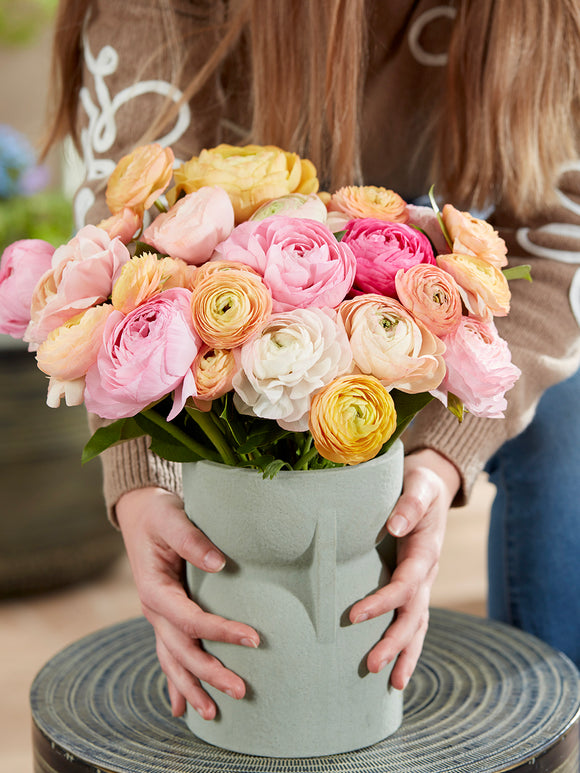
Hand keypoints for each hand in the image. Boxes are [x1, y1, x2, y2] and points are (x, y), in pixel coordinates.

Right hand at [116, 487, 259, 719]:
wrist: (141, 515)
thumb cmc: (160, 515)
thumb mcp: (172, 518)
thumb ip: (192, 539)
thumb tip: (219, 563)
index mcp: (154, 589)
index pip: (190, 619)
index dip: (220, 631)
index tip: (253, 638)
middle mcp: (153, 609)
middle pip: (182, 650)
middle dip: (210, 674)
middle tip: (242, 690)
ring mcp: (157, 617)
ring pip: (172, 661)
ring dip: (191, 688)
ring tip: (212, 715)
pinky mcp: (164, 618)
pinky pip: (168, 655)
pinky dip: (174, 682)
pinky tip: (181, 708)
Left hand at [349, 449, 459, 689]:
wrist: (431, 485)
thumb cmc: (420, 483)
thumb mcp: (419, 485)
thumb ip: (409, 503)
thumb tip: (396, 525)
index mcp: (425, 552)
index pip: (405, 586)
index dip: (382, 603)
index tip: (353, 616)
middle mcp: (427, 573)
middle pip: (414, 616)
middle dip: (395, 643)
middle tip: (372, 667)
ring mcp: (422, 582)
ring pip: (418, 625)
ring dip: (405, 653)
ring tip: (390, 683)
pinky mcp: (413, 584)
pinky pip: (412, 619)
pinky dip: (406, 644)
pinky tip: (394, 664)